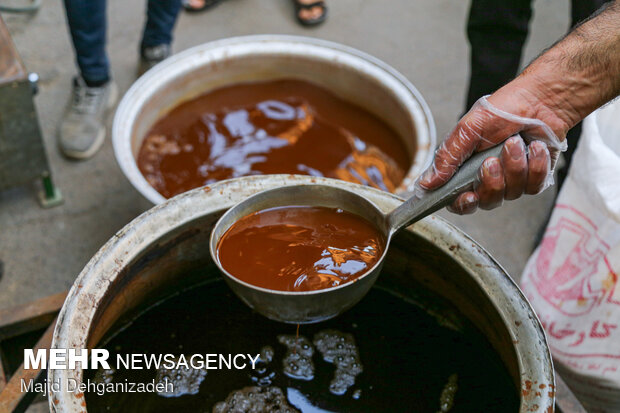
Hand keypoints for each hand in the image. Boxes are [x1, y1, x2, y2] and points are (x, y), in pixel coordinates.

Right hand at [418, 95, 566, 213]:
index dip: (462, 203)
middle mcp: (489, 177)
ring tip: (516, 143)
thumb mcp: (468, 129)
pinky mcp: (535, 177)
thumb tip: (426, 183)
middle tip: (492, 160)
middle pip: (486, 201)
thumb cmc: (504, 108)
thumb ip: (447, 157)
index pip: (459, 200)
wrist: (541, 99)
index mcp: (466, 168)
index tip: (468, 195)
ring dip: (515, 167)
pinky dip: (536, 166)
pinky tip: (535, 148)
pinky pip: (533, 186)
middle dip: (492, 181)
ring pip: (511, 193)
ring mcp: (512, 179)